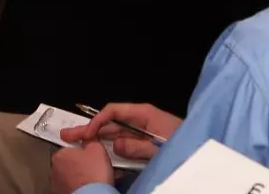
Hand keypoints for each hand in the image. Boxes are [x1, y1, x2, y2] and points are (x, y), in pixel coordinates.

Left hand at [49, 141, 113, 193]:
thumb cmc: (92, 176)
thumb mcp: (97, 148)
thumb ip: (90, 139)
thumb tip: (90, 138)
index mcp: (59, 155)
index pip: (70, 147)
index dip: (84, 149)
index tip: (91, 153)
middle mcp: (54, 170)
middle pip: (70, 161)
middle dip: (82, 163)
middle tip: (95, 166)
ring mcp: (57, 184)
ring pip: (71, 176)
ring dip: (81, 175)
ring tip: (94, 178)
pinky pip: (73, 187)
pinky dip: (80, 186)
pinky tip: (90, 187)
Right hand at [61, 103, 181, 163]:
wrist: (202, 150)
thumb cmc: (185, 143)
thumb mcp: (162, 146)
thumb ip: (138, 147)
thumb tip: (115, 145)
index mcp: (144, 114)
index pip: (114, 111)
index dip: (97, 122)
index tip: (86, 135)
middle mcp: (140, 121)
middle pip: (110, 123)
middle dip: (89, 129)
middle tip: (67, 135)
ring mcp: (142, 133)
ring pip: (114, 136)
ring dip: (96, 140)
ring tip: (75, 143)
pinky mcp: (145, 145)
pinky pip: (125, 147)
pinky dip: (111, 151)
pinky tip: (98, 156)